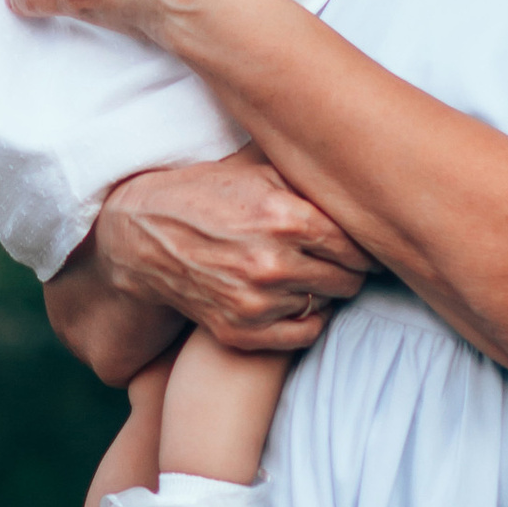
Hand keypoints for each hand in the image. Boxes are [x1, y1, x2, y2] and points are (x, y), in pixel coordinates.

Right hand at [98, 149, 369, 352]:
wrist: (143, 236)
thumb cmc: (206, 195)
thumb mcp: (258, 172)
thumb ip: (310, 185)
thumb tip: (363, 193)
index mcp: (285, 219)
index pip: (356, 246)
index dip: (364, 245)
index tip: (362, 245)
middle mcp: (273, 265)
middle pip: (348, 279)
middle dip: (348, 269)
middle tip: (337, 260)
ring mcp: (256, 303)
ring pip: (326, 305)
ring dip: (324, 291)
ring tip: (308, 273)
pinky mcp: (240, 331)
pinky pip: (304, 334)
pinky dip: (308, 319)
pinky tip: (296, 299)